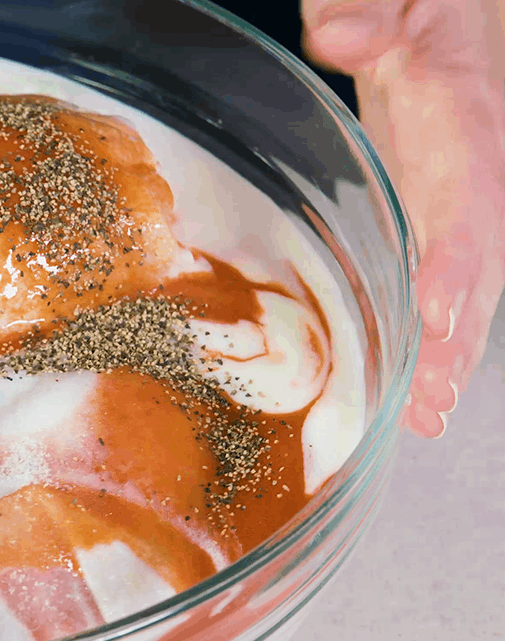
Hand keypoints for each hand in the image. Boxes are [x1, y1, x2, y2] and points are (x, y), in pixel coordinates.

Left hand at [304, 0, 504, 437]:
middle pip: (479, 260)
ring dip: (448, 350)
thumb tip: (346, 37)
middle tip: (428, 403)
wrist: (429, 6)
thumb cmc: (413, 1)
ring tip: (423, 415)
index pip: (473, 194)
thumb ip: (371, 10)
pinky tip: (413, 375)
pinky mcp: (429, 202)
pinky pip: (436, 270)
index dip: (461, 258)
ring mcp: (454, 189)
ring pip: (464, 280)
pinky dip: (430, 325)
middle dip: (459, 336)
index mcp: (465, 111)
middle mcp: (470, 163)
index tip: (438, 312)